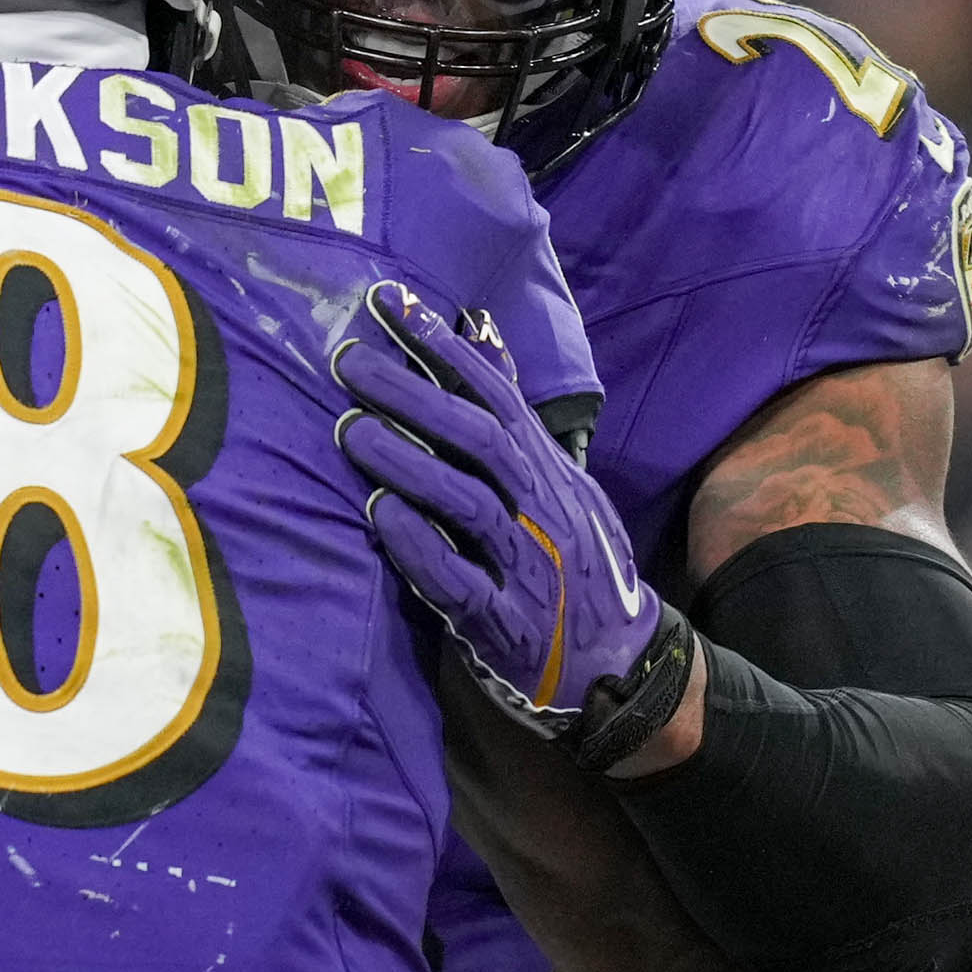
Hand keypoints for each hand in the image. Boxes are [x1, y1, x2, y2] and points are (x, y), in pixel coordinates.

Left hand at [333, 281, 660, 740]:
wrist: (621, 665)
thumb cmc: (575, 561)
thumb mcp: (559, 484)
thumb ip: (514, 413)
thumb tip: (481, 331)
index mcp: (550, 473)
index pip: (497, 397)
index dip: (445, 350)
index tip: (390, 307)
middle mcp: (543, 511)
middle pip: (478, 439)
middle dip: (413, 395)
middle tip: (350, 361)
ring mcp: (528, 568)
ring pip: (467, 503)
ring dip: (407, 462)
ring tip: (350, 430)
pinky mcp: (508, 626)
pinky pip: (459, 581)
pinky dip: (418, 544)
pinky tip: (379, 513)